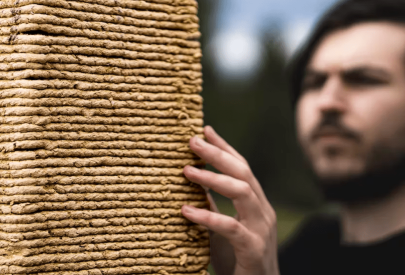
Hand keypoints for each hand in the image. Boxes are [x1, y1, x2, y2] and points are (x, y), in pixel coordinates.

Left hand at [182, 126, 278, 274]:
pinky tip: (185, 211)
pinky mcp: (253, 248)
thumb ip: (211, 206)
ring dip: (214, 178)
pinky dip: (208, 217)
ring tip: (186, 170)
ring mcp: (261, 229)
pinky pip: (231, 228)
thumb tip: (192, 181)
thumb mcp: (220, 228)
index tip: (205, 129)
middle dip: (218, 154)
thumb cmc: (237, 258)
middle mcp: (262, 211)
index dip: (224, 147)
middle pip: (243, 173)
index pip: (242, 167)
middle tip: (193, 140)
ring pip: (243, 192)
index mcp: (255, 204)